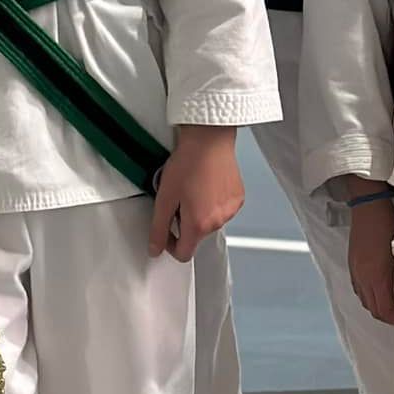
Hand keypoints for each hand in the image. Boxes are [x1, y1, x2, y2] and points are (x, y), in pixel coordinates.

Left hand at [150, 125, 243, 260]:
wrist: (209, 139)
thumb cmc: (189, 162)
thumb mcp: (164, 197)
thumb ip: (158, 228)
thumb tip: (155, 248)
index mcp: (199, 224)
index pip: (184, 253)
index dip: (170, 245)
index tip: (166, 229)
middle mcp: (218, 221)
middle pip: (196, 236)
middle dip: (184, 222)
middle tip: (177, 198)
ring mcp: (230, 209)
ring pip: (210, 222)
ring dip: (199, 212)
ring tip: (192, 188)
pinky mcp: (238, 197)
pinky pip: (222, 209)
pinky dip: (213, 202)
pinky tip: (206, 184)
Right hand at [348, 192, 393, 327]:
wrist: (368, 204)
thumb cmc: (386, 222)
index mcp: (375, 275)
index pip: (385, 310)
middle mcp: (362, 277)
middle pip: (374, 310)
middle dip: (391, 317)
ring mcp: (355, 271)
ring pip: (366, 301)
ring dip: (381, 308)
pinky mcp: (353, 264)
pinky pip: (360, 290)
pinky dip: (372, 297)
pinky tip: (383, 290)